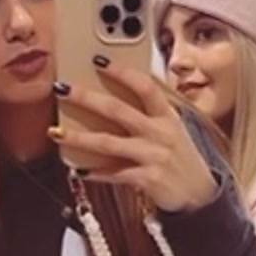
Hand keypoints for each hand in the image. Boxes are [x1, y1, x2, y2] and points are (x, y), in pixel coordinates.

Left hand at [49, 54, 217, 212]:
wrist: (199, 194)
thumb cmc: (180, 156)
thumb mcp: (172, 129)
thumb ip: (149, 113)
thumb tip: (114, 95)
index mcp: (167, 115)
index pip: (144, 86)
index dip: (122, 72)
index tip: (98, 60)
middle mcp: (160, 132)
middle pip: (117, 110)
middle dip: (86, 98)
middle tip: (61, 88)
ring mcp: (153, 156)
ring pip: (108, 143)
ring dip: (78, 137)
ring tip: (56, 132)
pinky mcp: (147, 179)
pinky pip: (114, 174)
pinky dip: (95, 172)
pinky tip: (79, 170)